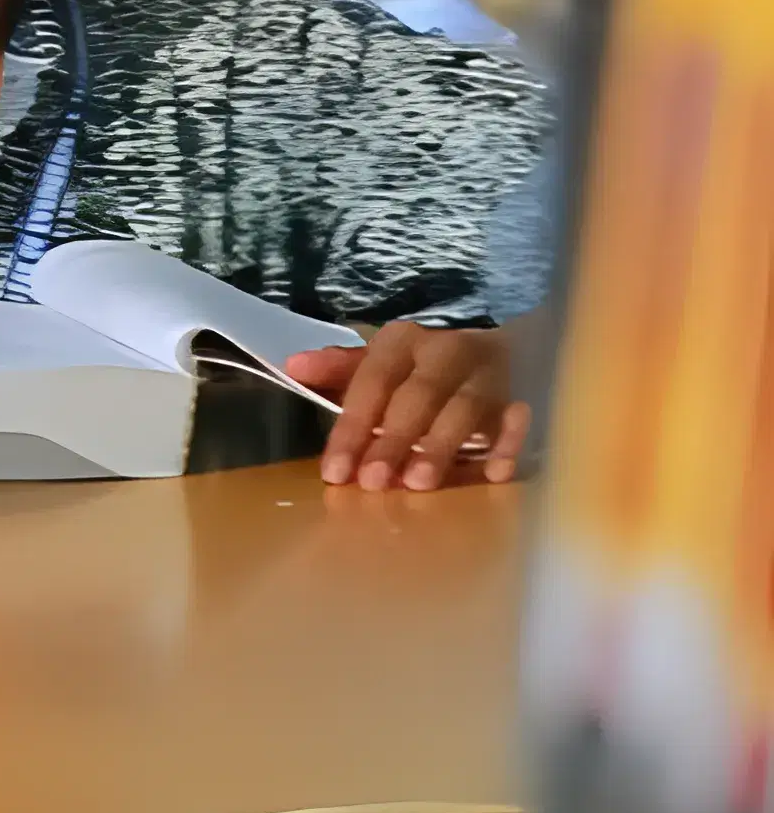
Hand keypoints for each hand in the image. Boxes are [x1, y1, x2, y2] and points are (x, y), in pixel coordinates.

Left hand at [285, 324, 531, 492]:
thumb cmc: (424, 356)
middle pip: (417, 397)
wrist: (495, 329)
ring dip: (441, 446)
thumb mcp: (382, 355)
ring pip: (464, 408)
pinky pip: (516, 420)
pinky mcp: (519, 393)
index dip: (352, 428)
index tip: (335, 472)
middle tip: (374, 482)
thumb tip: (293, 368)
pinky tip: (495, 473)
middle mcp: (444, 352)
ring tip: (419, 483)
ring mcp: (486, 373)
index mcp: (401, 341)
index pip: (371, 384)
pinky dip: (508, 443)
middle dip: (393, 441)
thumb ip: (341, 368)